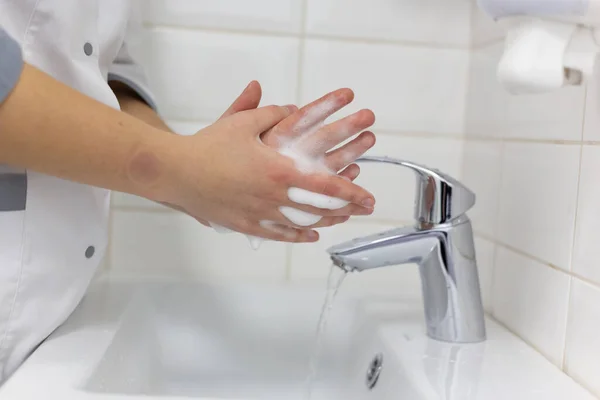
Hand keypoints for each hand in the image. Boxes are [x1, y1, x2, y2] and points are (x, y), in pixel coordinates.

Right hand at [193, 82, 374, 228]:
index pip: (324, 186)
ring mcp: (260, 214)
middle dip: (346, 210)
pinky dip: (296, 236)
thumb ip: (273, 114)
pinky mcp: (245, 224)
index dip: (350, 192)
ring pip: (301, 225)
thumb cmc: (210, 146)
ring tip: (342, 221)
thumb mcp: (243, 122)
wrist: (176, 172)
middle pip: (318, 209)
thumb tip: (294, 109)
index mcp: (278, 172)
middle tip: (364, 209)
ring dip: (326, 223)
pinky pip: (277, 234)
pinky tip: (310, 235)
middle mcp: (274, 198)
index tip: (369, 197)